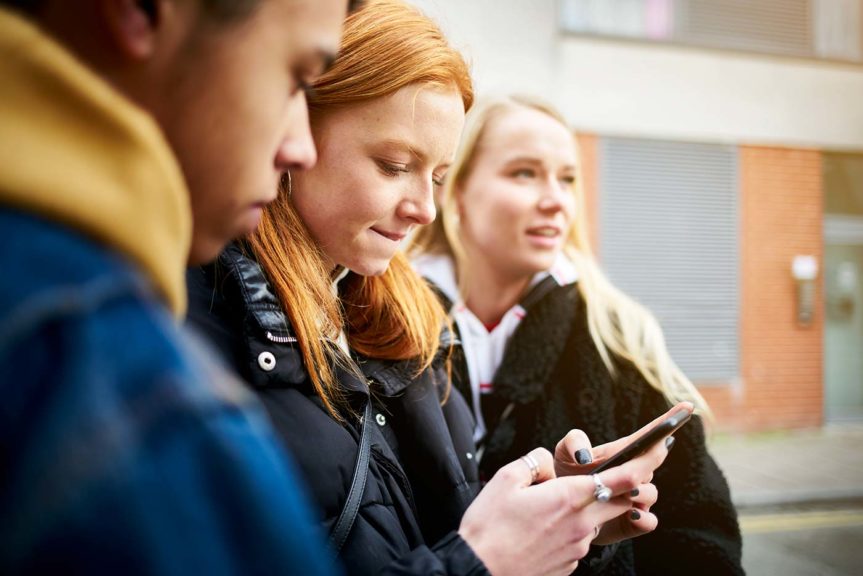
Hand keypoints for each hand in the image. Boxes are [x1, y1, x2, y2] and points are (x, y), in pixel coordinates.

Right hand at [458, 447, 657, 575]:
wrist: (478, 570)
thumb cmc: (489, 526)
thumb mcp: (505, 478)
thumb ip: (534, 462)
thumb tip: (547, 462)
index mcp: (570, 496)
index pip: (625, 478)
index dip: (647, 462)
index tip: (658, 449)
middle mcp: (582, 523)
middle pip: (622, 500)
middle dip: (626, 486)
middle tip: (615, 473)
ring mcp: (578, 547)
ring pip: (597, 519)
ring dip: (588, 508)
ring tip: (549, 506)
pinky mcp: (569, 565)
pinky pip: (579, 539)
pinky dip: (570, 529)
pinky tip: (541, 530)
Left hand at [550, 401, 691, 544]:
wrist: (560, 511)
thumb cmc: (565, 477)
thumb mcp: (563, 453)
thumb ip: (573, 442)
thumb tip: (585, 455)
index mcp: (622, 453)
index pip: (650, 435)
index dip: (669, 420)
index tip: (687, 405)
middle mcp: (634, 473)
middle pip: (653, 462)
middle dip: (652, 458)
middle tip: (643, 456)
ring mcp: (636, 498)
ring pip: (651, 493)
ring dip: (641, 491)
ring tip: (626, 492)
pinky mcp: (631, 523)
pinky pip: (649, 521)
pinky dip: (643, 519)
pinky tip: (631, 514)